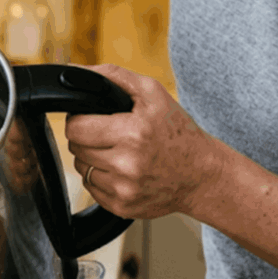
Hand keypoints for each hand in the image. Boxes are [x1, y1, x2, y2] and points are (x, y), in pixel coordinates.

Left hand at [65, 64, 226, 218]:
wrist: (203, 175)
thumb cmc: (178, 132)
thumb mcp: (153, 93)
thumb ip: (113, 77)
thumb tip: (74, 71)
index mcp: (133, 133)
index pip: (75, 127)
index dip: (80, 120)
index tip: (92, 119)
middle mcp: (126, 164)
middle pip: (75, 148)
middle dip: (86, 138)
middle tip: (108, 134)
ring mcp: (123, 189)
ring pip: (81, 168)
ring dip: (92, 158)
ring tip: (117, 152)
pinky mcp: (121, 207)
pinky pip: (91, 188)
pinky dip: (101, 178)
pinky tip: (121, 171)